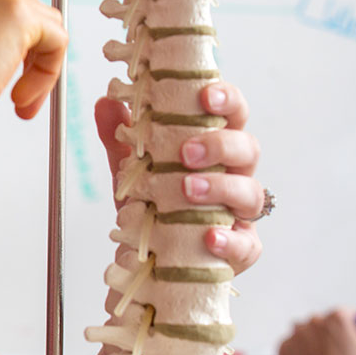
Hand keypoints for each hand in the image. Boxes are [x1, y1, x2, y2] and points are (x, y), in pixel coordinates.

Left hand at [95, 82, 262, 274]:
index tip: (205, 95)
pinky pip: (247, 245)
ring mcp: (240, 214)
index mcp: (214, 149)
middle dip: (221, 145)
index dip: (227, 100)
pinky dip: (230, 240)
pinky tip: (210, 237)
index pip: (232, 115)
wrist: (148, 259)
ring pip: (251, 193)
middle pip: (249, 149)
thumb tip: (105, 101)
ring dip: (221, 188)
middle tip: (188, 152)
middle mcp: (233, 176)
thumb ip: (120, 136)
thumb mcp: (133, 168)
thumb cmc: (154, 205)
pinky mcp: (241, 249)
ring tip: (187, 188)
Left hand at [278, 308, 355, 354]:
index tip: (353, 331)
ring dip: (313, 341)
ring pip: (306, 332)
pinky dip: (299, 352)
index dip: (352, 324)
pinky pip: (293, 345)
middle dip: (330, 334)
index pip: (346, 313)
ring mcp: (296, 334)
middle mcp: (314, 322)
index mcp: (337, 320)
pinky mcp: (283, 347)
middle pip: (324, 323)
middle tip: (338, 352)